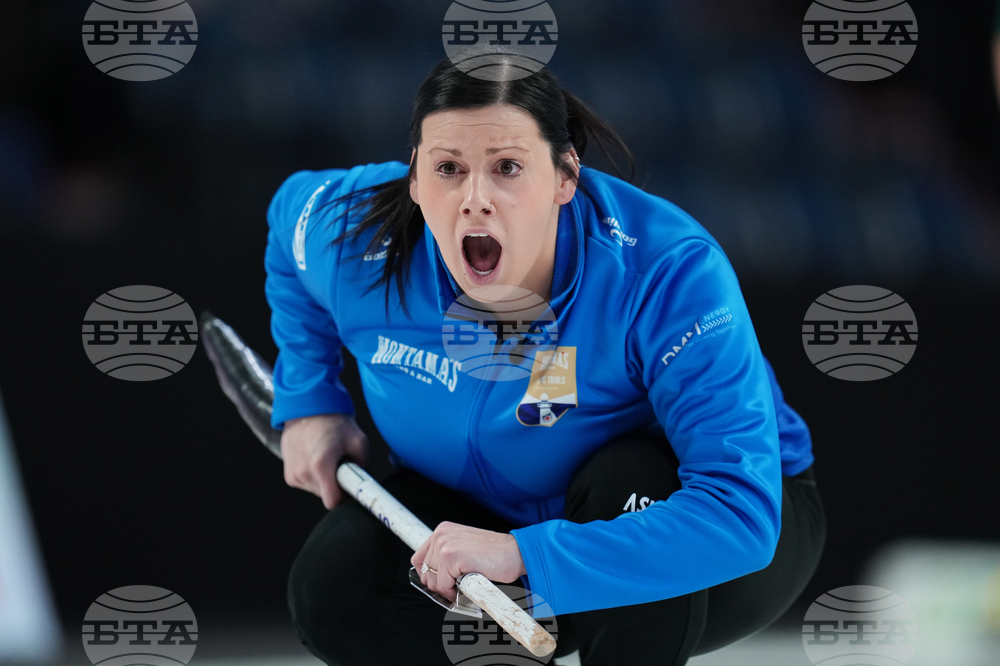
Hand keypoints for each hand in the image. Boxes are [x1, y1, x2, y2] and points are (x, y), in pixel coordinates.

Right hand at [280, 413, 369, 508]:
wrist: (307, 408)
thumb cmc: (332, 422)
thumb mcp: (358, 441)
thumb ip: (364, 467)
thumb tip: (366, 483)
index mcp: (321, 466)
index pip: (333, 502)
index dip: (346, 497)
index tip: (351, 487)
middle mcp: (303, 473)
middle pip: (327, 495)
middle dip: (337, 484)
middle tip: (340, 464)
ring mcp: (294, 475)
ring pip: (318, 491)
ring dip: (326, 480)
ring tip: (327, 458)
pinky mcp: (289, 475)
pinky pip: (308, 484)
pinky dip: (315, 476)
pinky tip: (317, 458)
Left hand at [410, 522, 526, 603]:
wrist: (516, 552)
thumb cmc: (496, 554)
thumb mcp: (465, 548)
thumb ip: (448, 556)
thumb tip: (433, 578)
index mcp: (443, 530)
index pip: (419, 558)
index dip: (428, 575)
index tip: (439, 584)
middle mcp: (441, 534)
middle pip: (425, 572)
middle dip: (439, 585)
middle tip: (456, 589)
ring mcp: (445, 545)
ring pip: (432, 581)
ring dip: (447, 590)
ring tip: (464, 587)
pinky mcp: (452, 556)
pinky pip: (443, 585)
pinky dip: (453, 593)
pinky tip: (467, 587)